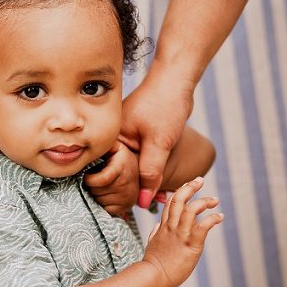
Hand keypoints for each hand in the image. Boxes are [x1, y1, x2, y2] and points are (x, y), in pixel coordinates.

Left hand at [84, 141, 138, 216]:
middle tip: (94, 179)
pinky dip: (101, 203)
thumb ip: (101, 144)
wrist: (137, 170)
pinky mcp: (126, 207)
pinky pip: (105, 209)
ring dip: (95, 194)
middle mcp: (130, 180)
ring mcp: (129, 195)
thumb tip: (84, 143)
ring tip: (100, 185)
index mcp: (124, 162)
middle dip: (91, 186)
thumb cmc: (116, 157)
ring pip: (100, 200)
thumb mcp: (111, 145)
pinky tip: (104, 194)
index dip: (90, 179)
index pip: (103, 179)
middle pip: (98, 190)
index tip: (87, 176)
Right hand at [120, 61, 193, 206]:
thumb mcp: (159, 143)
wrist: (175, 80)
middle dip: (139, 188)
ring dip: (147, 180)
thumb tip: (144, 201)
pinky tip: (161, 182)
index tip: (139, 206)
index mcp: (111, 138)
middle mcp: (114, 138)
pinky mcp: (136, 135)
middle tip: (156, 204)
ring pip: (134, 166)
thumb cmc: (164, 105)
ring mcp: (125, 136)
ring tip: (162, 197)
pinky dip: (150, 169)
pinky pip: (140, 158)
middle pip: (123, 171)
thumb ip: (151, 172)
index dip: (125, 189)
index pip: (112, 172)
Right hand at [143, 177, 222, 286]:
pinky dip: (213, 219)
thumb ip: (156, 232)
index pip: (171, 202)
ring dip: (205, 202)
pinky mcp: (191, 244)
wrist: (154, 276)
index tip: (189, 185)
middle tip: (200, 180)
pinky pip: (203, 226)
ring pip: (192, 209)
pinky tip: (219, 217)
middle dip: (190, 187)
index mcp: (164, 226)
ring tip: (215, 201)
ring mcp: (181, 234)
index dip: (180, 191)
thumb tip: (158, 226)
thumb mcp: (153, 243)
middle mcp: (172, 227)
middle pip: (179, 199)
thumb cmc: (154, 263)